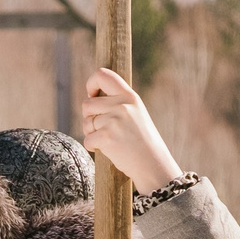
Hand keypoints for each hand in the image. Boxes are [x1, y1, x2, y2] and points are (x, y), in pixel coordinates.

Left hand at [80, 68, 183, 192]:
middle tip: (102, 128)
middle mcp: (122, 105)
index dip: (91, 83)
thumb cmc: (142, 141)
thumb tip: (90, 98)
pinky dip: (93, 147)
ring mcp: (114, 120)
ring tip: (109, 140)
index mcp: (129, 96)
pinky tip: (108, 150)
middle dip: (89, 117)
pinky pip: (87, 139)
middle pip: (87, 104)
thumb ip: (117, 103)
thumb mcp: (136, 113)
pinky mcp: (107, 136)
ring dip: (91, 133)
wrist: (153, 163)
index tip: (91, 94)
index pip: (103, 75)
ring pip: (86, 123)